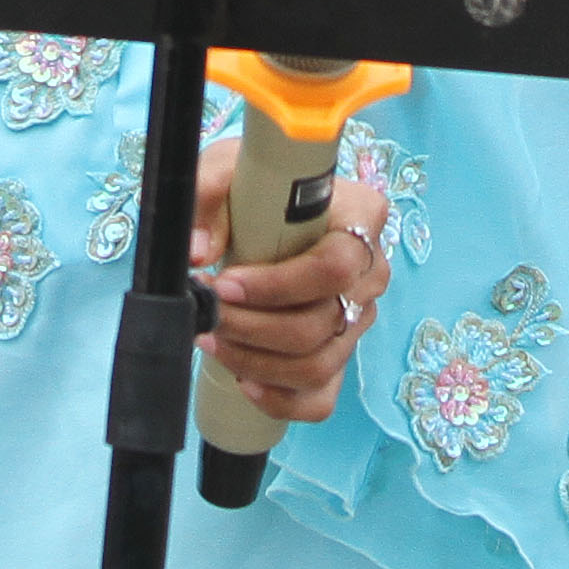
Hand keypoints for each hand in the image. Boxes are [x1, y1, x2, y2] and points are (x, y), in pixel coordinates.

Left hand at [188, 141, 393, 423]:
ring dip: (256, 361)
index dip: (277, 286)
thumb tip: (198, 251)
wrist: (262, 215)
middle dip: (254, 327)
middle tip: (206, 316)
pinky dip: (280, 399)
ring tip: (211, 340)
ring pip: (318, 364)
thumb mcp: (228, 169)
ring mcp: (359, 319)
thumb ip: (208, 191)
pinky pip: (321, 399)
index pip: (334, 266)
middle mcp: (370, 271)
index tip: (224, 284)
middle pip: (322, 322)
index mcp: (360, 217)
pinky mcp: (340, 356)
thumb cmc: (253, 188)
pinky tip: (244, 381)